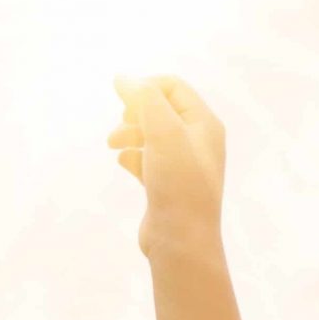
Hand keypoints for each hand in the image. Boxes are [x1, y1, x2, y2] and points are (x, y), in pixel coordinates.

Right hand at [109, 74, 226, 260]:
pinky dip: (132, 156)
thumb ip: (144, 99)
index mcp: (205, 124)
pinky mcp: (167, 185)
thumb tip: (123, 78)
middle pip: (159, 109)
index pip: (172, 87)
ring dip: (128, 134)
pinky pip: (146, 160)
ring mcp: (183, 164)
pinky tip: (124, 162)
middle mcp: (198, 141)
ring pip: (150, 135)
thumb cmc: (178, 183)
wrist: (182, 241)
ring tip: (113, 146)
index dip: (145, 87)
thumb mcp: (164, 132)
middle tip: (118, 129)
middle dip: (134, 113)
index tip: (121, 100)